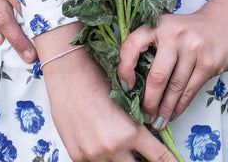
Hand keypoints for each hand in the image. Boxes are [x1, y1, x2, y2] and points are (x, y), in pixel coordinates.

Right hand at [39, 41, 177, 161]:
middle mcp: (113, 148)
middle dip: (142, 160)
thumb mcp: (127, 101)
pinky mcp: (78, 156)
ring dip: (121, 158)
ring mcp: (93, 155)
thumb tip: (149, 136)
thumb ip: (137, 125)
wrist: (69, 74)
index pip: (158, 157)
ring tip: (117, 140)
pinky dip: (102, 156)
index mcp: (130, 132)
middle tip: (143, 152)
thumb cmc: (99, 79)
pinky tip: (100, 141)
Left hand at [117, 0, 227, 127]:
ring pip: (174, 87)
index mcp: (159, 24)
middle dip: (149, 101)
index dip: (124, 69)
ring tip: (158, 121)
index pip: (132, 46)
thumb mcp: (169, 28)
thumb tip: (134, 84)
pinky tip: (174, 113)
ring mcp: (194, 48)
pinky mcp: (208, 62)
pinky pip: (190, 90)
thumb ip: (153, 48)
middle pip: (157, 76)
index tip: (126, 87)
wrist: (227, 20)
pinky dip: (180, 106)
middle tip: (144, 115)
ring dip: (165, 109)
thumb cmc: (191, 30)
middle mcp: (175, 34)